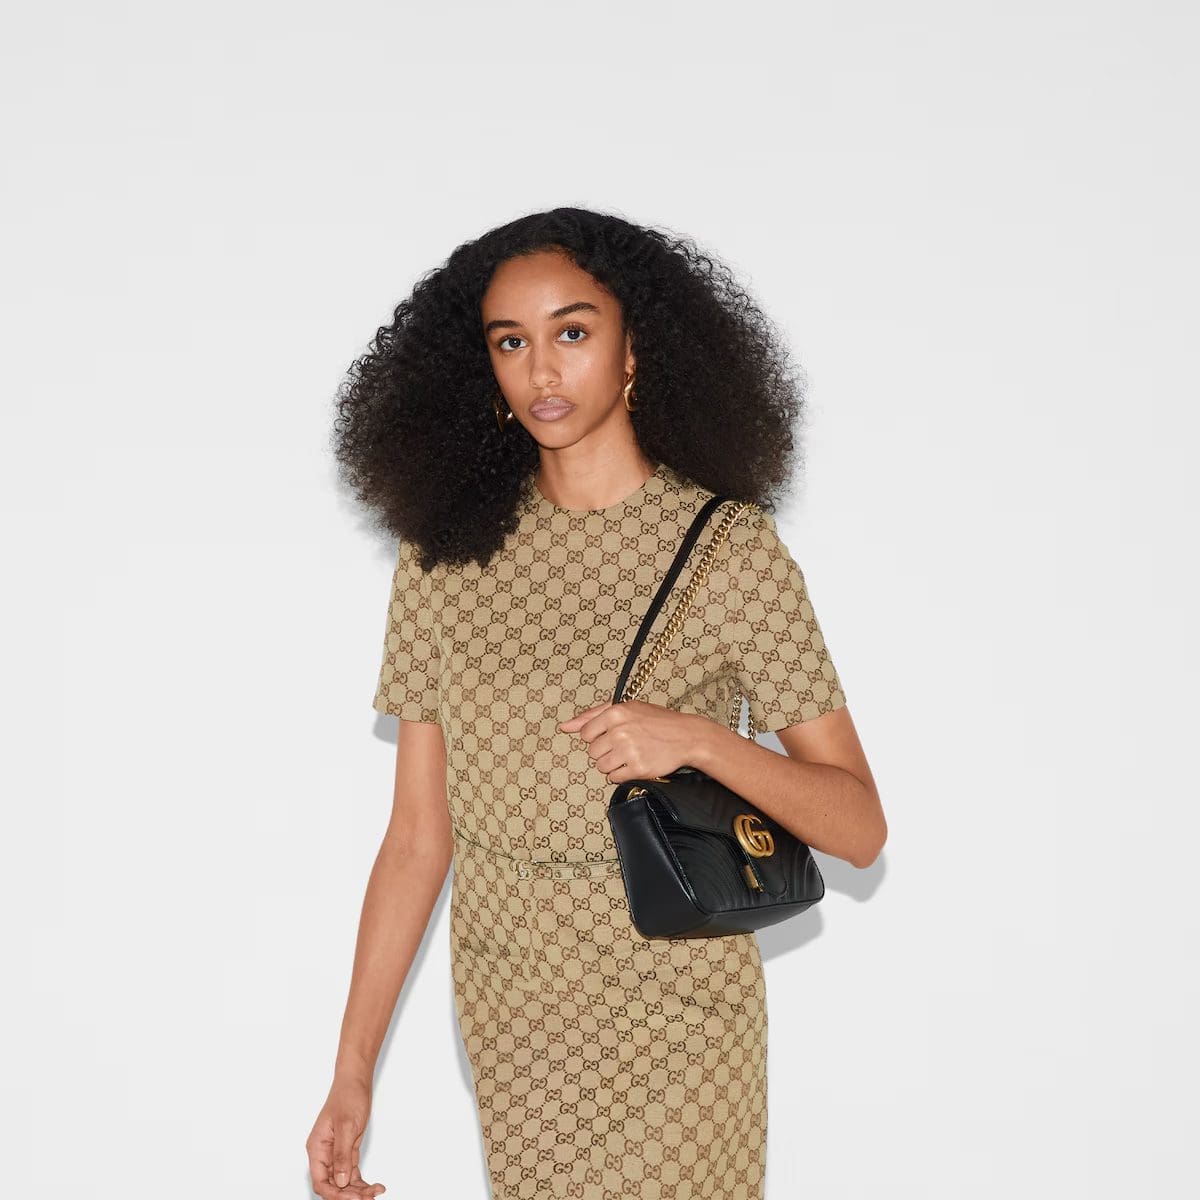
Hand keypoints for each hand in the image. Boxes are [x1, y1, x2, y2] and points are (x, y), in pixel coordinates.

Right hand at [306, 1075, 385, 1198]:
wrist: (356, 1080)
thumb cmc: (347, 1096)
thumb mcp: (346, 1126)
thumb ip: (342, 1155)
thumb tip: (339, 1182)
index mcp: (317, 1148)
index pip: (321, 1181)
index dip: (335, 1194)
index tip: (353, 1198)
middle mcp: (324, 1154)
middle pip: (333, 1185)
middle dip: (349, 1194)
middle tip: (368, 1197)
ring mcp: (336, 1153)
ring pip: (344, 1181)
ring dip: (358, 1190)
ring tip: (375, 1193)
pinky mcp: (348, 1150)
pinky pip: (352, 1173)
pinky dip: (362, 1182)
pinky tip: (374, 1187)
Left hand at [558, 699, 699, 782]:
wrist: (687, 736)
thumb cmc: (656, 721)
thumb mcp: (627, 708)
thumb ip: (593, 715)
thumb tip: (565, 726)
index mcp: (615, 712)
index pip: (586, 733)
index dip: (598, 737)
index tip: (612, 735)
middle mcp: (619, 731)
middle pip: (592, 752)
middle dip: (605, 751)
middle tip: (624, 745)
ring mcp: (628, 750)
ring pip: (601, 766)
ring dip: (613, 764)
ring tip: (629, 755)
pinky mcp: (637, 768)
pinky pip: (614, 778)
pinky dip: (622, 774)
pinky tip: (635, 763)